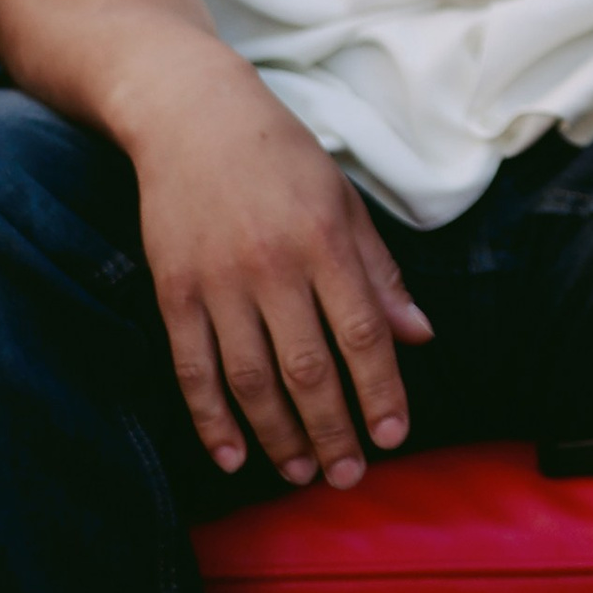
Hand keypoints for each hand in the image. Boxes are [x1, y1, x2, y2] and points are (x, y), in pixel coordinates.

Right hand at [127, 74, 431, 486]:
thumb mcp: (343, 201)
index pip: (363, 333)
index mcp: (325, 241)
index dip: (381, 391)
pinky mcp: (172, 290)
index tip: (394, 436)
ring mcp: (217, 281)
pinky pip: (193, 368)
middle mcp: (272, 265)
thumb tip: (420, 335)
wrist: (191, 115)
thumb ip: (379, 272)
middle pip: (308, 368)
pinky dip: (211, 419)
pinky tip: (232, 455)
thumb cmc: (281, 157)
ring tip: (302, 472)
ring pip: (251, 379)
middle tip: (350, 476)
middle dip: (334, 429)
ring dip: (278, 435)